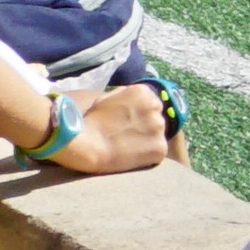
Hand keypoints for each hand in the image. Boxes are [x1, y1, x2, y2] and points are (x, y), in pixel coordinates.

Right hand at [59, 84, 175, 172]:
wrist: (88, 145)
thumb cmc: (91, 123)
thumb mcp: (106, 99)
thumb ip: (124, 95)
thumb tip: (131, 95)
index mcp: (143, 92)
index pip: (151, 103)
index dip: (140, 116)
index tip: (129, 124)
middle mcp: (155, 106)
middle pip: (157, 117)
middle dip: (147, 127)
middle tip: (129, 137)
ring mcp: (159, 127)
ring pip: (158, 135)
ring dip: (148, 141)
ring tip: (129, 147)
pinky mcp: (160, 147)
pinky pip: (159, 152)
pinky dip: (148, 157)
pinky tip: (132, 157)